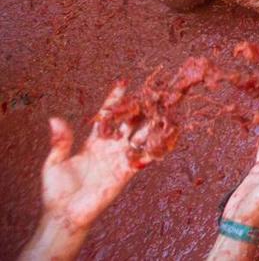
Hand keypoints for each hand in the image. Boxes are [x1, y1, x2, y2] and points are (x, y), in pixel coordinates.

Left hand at [37, 83, 159, 233]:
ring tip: (164, 107)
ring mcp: (119, 158)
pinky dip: (154, 147)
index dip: (115, 99)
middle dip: (140, 107)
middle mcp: (110, 147)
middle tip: (152, 91)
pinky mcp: (126, 173)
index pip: (107, 115)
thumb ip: (60, 141)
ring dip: (152, 123)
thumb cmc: (56, 191)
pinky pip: (143, 157)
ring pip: (140, 135)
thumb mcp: (54, 163)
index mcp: (93, 141)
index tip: (124, 82)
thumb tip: (54, 119)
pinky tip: (165, 136)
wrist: (65, 216)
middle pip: (129, 122)